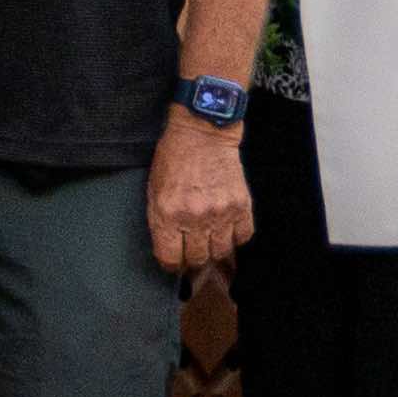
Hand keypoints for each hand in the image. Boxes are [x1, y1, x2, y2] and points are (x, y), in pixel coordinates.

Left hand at [149, 112, 252, 273]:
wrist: (202, 133)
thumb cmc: (173, 159)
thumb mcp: (154, 191)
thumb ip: (160, 223)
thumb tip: (169, 251)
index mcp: (168, 214)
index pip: (170, 258)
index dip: (171, 264)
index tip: (173, 261)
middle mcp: (195, 218)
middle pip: (197, 259)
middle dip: (192, 257)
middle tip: (192, 248)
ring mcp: (221, 212)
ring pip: (221, 252)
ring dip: (214, 250)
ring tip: (209, 239)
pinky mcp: (241, 205)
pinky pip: (243, 236)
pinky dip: (236, 237)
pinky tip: (227, 228)